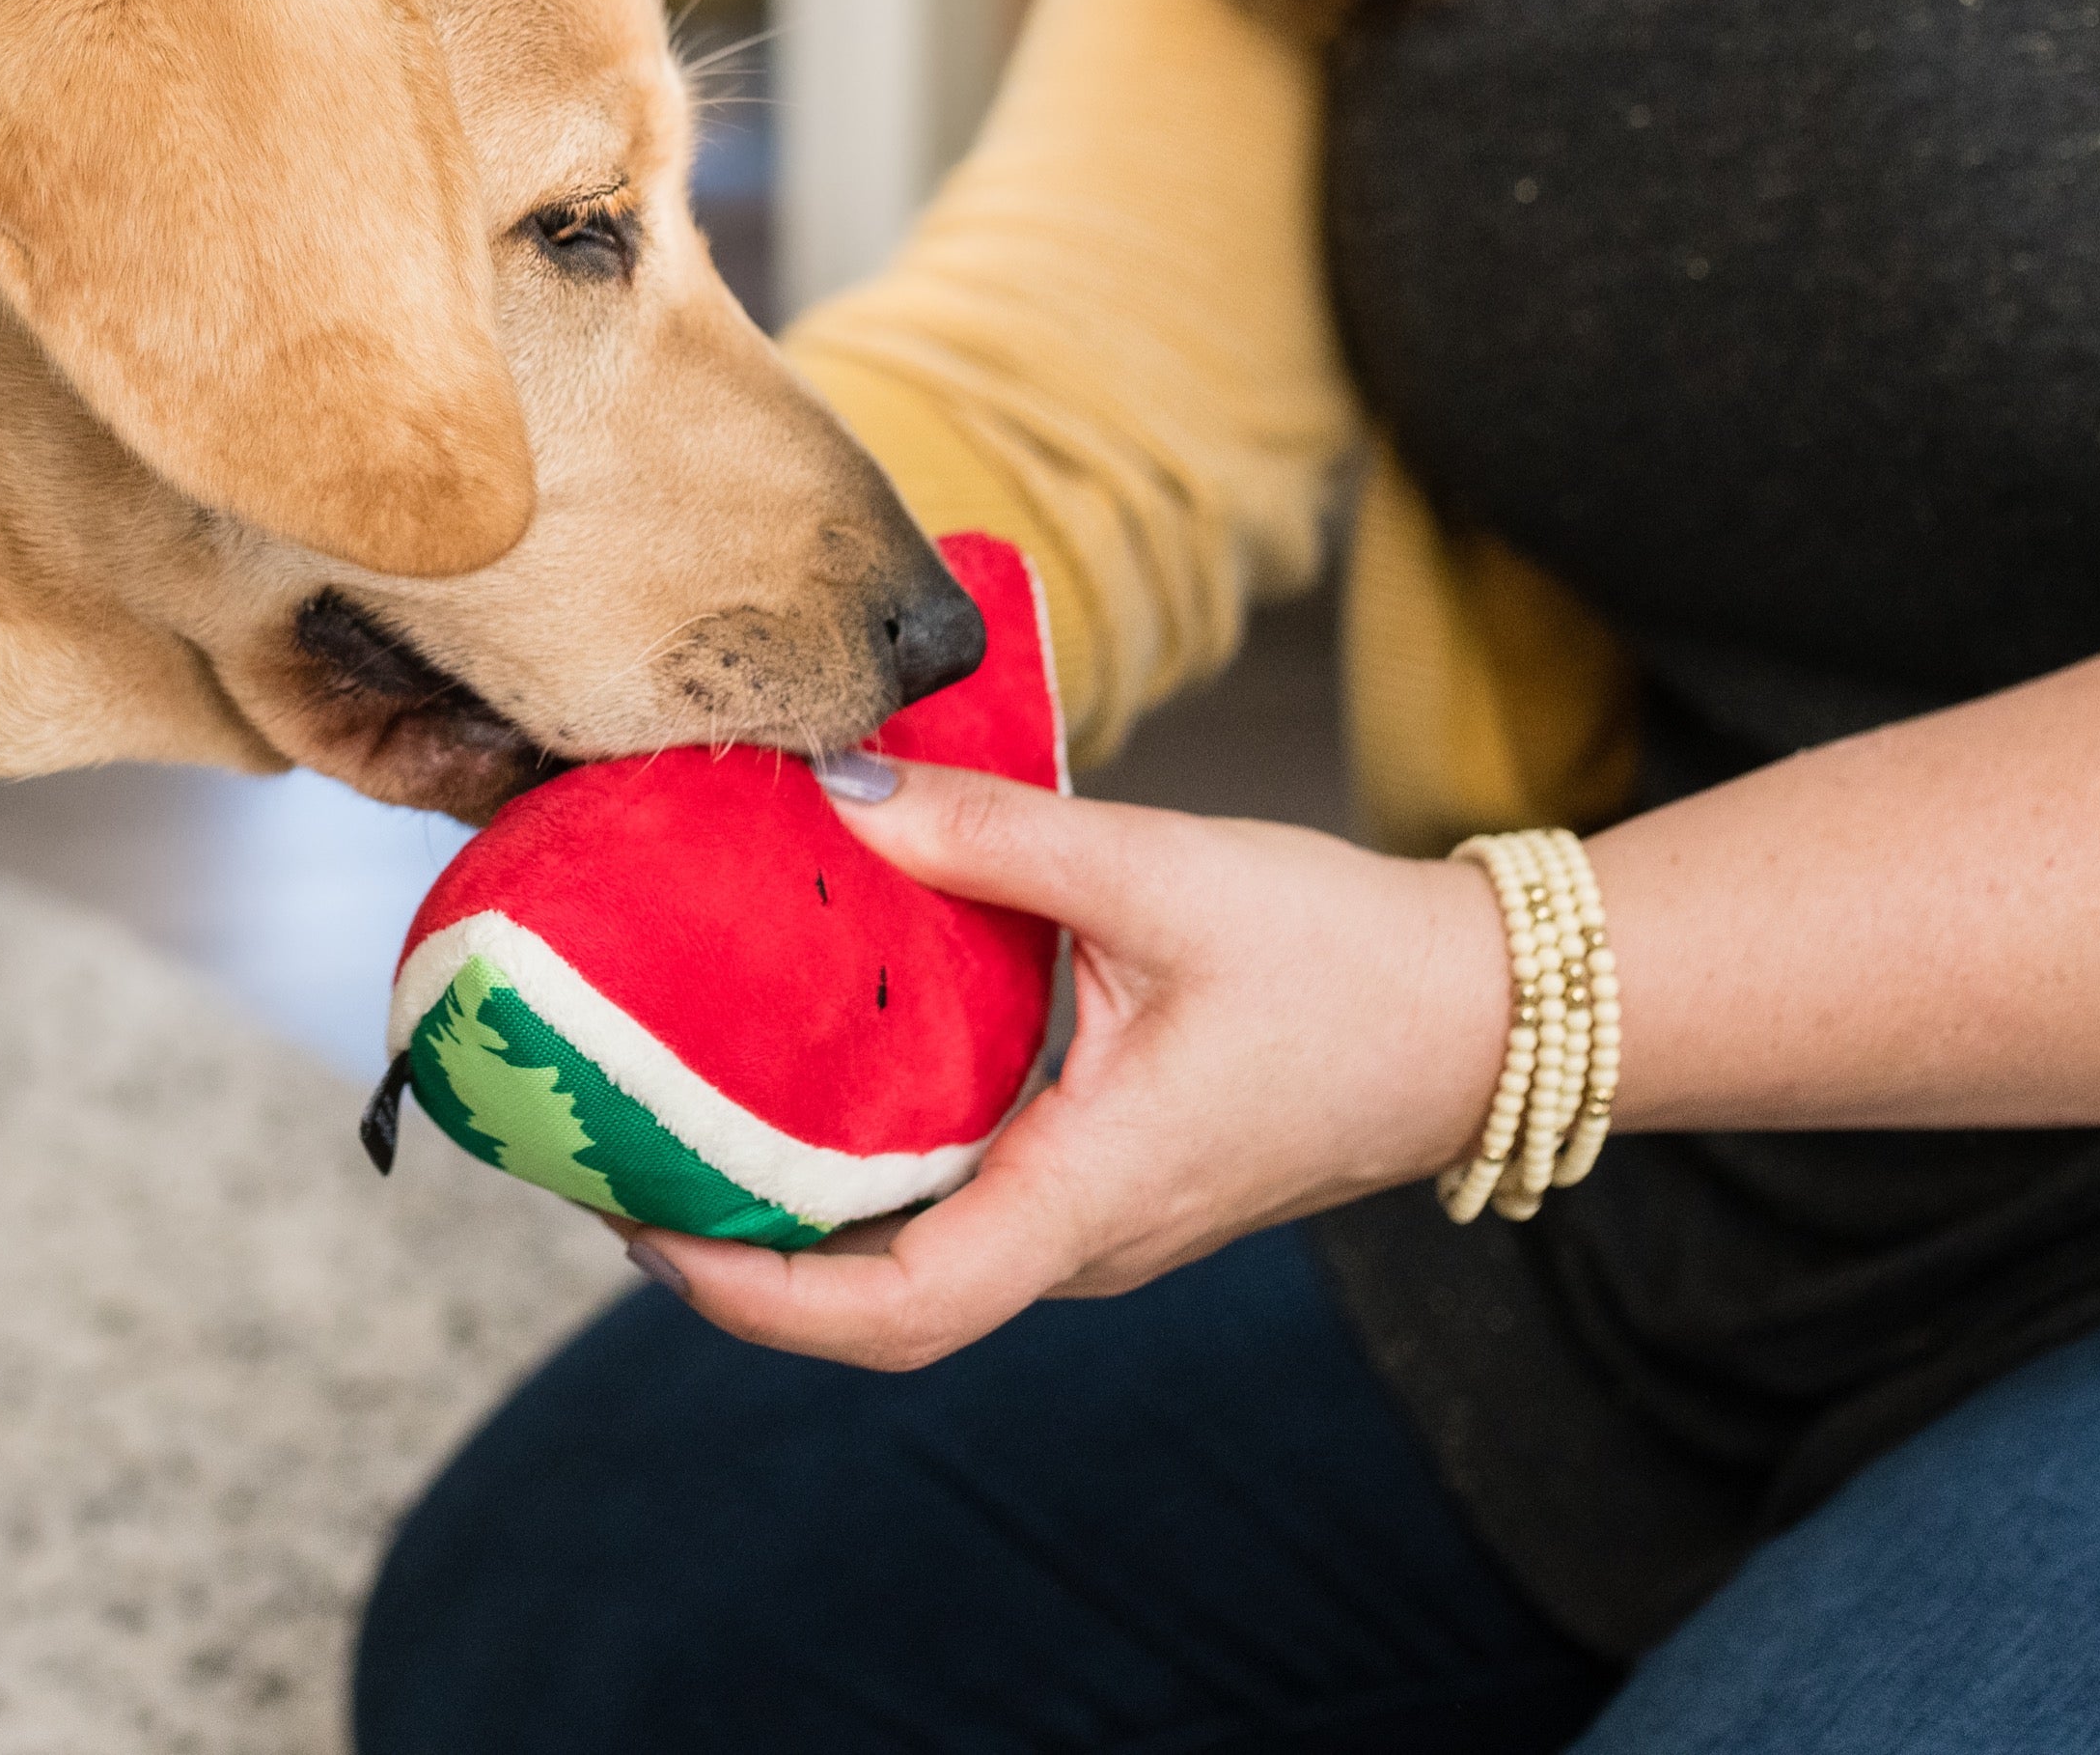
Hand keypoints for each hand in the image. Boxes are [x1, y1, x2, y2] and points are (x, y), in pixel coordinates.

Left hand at [634, 758, 1510, 1369]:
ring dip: (793, 1215)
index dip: (750, 1295)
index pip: (893, 1314)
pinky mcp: (1108, 1180)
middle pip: (876, 1304)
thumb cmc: (1349, 957)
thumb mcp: (1161, 874)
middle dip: (733, 1254)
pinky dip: (865, 1169)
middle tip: (611, 1152)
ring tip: (672, 1115)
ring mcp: (1096, 1222)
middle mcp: (1082, 1238)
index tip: (639, 1225)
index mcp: (1090, 1197)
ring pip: (915, 1260)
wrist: (1488, 1012)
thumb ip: (993, 834)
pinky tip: (804, 1080)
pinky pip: (960, 1207)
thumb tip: (834, 785)